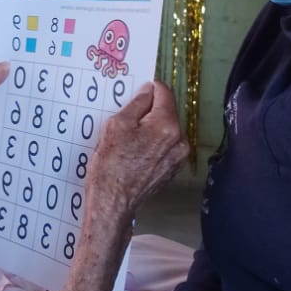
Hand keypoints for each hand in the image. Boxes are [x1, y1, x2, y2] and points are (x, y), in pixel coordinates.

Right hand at [84, 81, 188, 223]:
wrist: (113, 203)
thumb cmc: (111, 165)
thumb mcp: (117, 125)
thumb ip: (137, 103)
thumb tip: (148, 91)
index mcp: (167, 125)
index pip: (164, 93)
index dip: (149, 88)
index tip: (136, 89)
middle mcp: (179, 141)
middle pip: (166, 112)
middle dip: (148, 110)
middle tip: (126, 116)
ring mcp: (178, 157)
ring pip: (165, 129)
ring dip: (150, 127)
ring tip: (128, 137)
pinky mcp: (172, 169)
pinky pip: (164, 146)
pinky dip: (152, 143)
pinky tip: (134, 151)